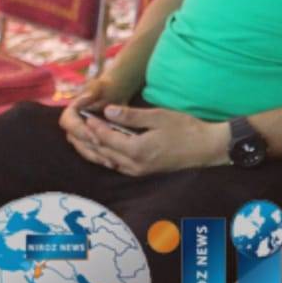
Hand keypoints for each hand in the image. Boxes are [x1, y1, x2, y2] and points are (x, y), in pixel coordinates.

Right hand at [60, 73, 137, 166]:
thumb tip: (86, 96)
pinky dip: (101, 158)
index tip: (96, 137)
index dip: (81, 132)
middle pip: (76, 140)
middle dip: (90, 148)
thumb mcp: (101, 86)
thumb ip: (93, 89)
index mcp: (71, 112)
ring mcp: (80, 136)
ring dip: (96, 156)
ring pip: (84, 149)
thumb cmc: (107, 88)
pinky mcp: (90, 143)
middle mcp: (73, 126)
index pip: (69, 123)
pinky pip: (92, 153)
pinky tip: (115, 163)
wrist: (115, 94)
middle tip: (106, 154)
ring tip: (112, 162)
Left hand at [70, 105, 228, 175]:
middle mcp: (133, 164)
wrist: (207, 149)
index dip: (92, 125)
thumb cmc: (186, 129)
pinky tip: (100, 148)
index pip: (105, 137)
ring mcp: (137, 170)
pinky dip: (104, 156)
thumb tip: (108, 110)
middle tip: (73, 125)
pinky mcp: (142, 172)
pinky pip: (115, 165)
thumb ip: (132, 116)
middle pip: (100, 152)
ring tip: (80, 136)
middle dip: (85, 138)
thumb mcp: (160, 117)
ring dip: (91, 149)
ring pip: (105, 161)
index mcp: (136, 149)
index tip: (83, 114)